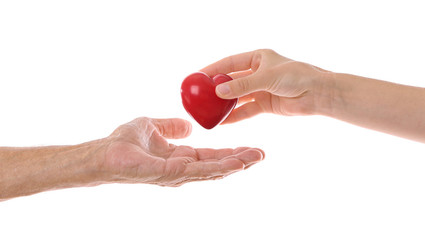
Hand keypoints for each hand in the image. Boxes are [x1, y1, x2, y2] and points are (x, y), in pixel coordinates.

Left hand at [99, 117, 263, 186]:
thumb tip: (189, 126)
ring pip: (213, 170)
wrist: (105, 152)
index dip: (231, 151)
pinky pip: (200, 171)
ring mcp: (178, 174)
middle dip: (240, 159)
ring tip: (256, 157)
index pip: (211, 155)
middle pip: (217, 164)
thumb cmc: (124, 141)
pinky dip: (220, 168)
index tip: (250, 146)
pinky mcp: (171, 174)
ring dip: (236, 164)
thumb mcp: (153, 126)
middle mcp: (183, 168)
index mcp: (181, 157)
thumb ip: (172, 127)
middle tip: (262, 154)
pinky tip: (236, 163)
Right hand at [201, 49, 330, 122]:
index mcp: (257, 58)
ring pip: (237, 97)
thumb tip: (219, 92)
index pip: (229, 63)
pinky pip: (246, 110)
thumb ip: (243, 85)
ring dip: (224, 104)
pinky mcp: (265, 104)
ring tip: (208, 111)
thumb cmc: (296, 77)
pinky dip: (235, 116)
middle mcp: (257, 73)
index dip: (213, 69)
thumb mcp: (267, 77)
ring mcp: (260, 89)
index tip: (197, 77)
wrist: (318, 94)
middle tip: (199, 97)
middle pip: (231, 81)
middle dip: (216, 89)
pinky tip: (223, 122)